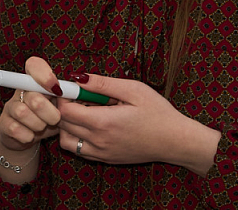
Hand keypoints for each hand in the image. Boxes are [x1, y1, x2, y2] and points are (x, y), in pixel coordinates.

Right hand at [0, 56, 61, 151]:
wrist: (28, 138)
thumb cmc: (48, 118)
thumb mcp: (61, 107)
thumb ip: (70, 99)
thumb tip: (81, 92)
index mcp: (36, 81)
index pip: (34, 65)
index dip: (44, 75)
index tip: (57, 90)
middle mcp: (21, 90)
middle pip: (33, 95)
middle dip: (49, 113)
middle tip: (55, 119)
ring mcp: (10, 105)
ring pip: (23, 112)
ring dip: (38, 125)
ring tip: (42, 127)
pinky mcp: (3, 122)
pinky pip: (15, 129)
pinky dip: (28, 136)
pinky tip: (31, 135)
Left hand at [56, 73, 220, 175]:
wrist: (174, 140)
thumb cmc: (157, 112)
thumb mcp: (133, 89)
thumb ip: (103, 84)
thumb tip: (78, 77)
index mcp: (103, 122)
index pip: (65, 111)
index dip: (64, 96)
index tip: (73, 87)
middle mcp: (98, 141)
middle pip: (63, 125)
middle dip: (65, 108)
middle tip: (81, 96)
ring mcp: (101, 153)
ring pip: (66, 140)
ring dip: (68, 125)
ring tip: (86, 111)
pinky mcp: (105, 159)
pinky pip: (79, 150)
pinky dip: (76, 137)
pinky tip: (92, 125)